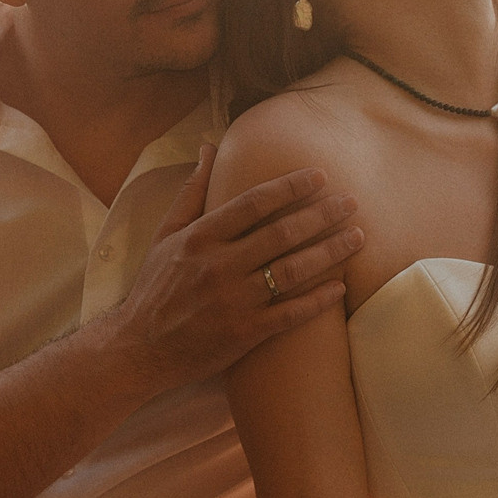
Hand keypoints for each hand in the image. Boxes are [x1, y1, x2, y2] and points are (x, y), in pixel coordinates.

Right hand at [105, 144, 360, 397]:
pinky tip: (341, 287)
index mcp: (200, 238)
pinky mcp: (244, 334)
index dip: (290, 186)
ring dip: (330, 252)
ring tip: (358, 237)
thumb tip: (209, 148)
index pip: (253, 202)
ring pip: (293, 271)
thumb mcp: (166, 235)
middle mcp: (218, 266)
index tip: (320, 175)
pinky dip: (318, 300)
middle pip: (282, 233)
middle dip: (322, 215)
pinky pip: (290, 314)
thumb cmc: (155, 288)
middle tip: (352, 202)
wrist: (139, 349)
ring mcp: (233, 301)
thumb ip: (193, 192)